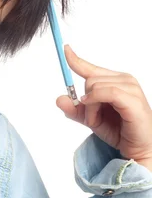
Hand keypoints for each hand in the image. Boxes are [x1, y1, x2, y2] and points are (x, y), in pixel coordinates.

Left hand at [56, 45, 151, 168]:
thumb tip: (59, 98)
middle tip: (93, 118)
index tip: (65, 49)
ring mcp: (130, 88)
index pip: (91, 67)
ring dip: (90, 109)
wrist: (138, 148)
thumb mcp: (91, 119)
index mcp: (114, 80)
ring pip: (94, 87)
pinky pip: (107, 93)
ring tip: (99, 121)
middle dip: (84, 102)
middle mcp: (123, 79)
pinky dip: (95, 104)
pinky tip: (95, 116)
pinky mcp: (132, 99)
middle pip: (89, 79)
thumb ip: (75, 110)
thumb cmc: (119, 130)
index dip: (76, 60)